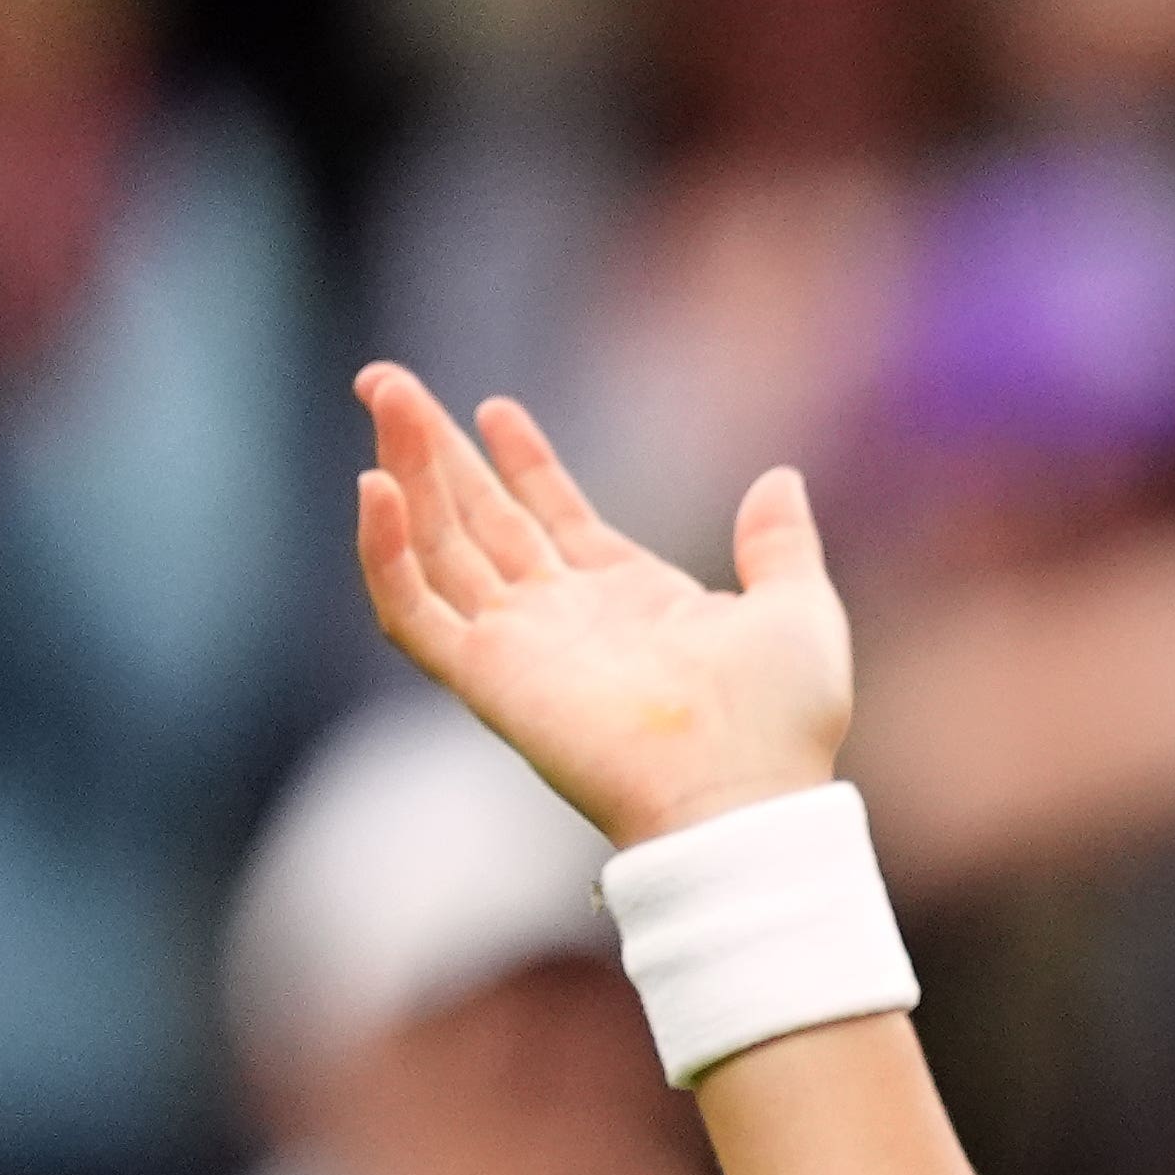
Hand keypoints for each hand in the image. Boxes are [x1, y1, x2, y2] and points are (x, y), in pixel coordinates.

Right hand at [354, 363, 851, 844]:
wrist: (744, 793)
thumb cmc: (780, 720)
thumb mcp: (798, 608)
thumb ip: (780, 542)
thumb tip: (780, 478)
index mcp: (629, 597)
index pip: (552, 514)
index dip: (522, 460)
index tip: (494, 408)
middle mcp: (564, 617)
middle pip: (479, 516)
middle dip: (432, 447)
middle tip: (383, 380)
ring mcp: (519, 644)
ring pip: (437, 544)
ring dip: (405, 470)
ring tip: (381, 393)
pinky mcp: (486, 676)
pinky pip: (413, 610)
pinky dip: (385, 552)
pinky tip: (375, 486)